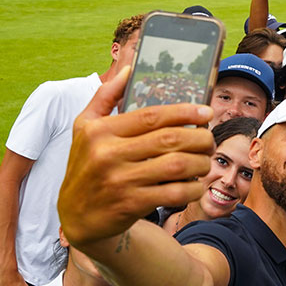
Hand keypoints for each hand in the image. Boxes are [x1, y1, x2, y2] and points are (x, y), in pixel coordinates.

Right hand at [58, 66, 214, 247]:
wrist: (76, 215)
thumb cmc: (86, 166)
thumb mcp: (84, 128)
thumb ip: (105, 97)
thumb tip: (129, 69)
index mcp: (99, 131)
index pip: (151, 116)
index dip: (184, 112)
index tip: (206, 111)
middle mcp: (107, 154)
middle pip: (169, 139)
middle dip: (199, 138)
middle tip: (209, 140)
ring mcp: (120, 181)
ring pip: (176, 165)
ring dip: (199, 163)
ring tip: (204, 161)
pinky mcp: (130, 204)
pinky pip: (173, 193)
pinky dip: (192, 188)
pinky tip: (195, 184)